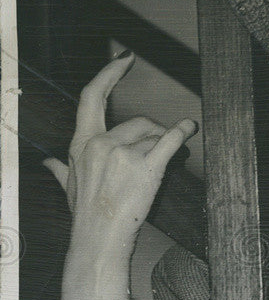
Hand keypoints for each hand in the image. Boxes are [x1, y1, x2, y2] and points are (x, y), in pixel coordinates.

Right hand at [44, 51, 197, 255]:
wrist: (98, 239)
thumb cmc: (85, 215)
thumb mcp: (68, 186)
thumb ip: (61, 169)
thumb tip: (48, 162)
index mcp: (82, 143)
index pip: (92, 97)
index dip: (109, 74)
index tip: (124, 59)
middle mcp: (101, 143)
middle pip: (137, 122)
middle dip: (151, 135)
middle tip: (155, 152)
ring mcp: (124, 155)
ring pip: (154, 136)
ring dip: (161, 148)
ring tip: (156, 169)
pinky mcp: (147, 168)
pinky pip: (169, 141)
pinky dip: (182, 133)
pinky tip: (189, 129)